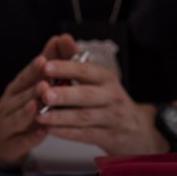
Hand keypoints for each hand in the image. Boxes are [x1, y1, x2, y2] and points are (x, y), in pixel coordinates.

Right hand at [0, 34, 77, 167]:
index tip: (44, 59)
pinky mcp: (10, 146)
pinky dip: (31, 137)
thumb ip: (45, 67)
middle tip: (46, 82)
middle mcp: (9, 105)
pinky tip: (42, 132)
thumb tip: (59, 40)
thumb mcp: (30, 88)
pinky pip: (21, 141)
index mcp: (15, 89)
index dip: (34, 68)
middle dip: (33, 89)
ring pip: (18, 117)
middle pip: (21, 96)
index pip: (24, 77)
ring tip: (39, 105)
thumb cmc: (19, 110)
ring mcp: (7, 125)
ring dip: (29, 111)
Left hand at [34, 51, 166, 154]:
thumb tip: (62, 38)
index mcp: (106, 78)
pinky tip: (50, 129)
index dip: (66, 68)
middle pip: (87, 95)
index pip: (86, 70)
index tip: (46, 66)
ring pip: (84, 117)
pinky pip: (86, 135)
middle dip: (64, 95)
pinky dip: (67, 133)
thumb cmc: (107, 99)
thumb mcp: (96, 78)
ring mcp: (113, 119)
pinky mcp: (110, 138)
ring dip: (60, 117)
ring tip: (39, 115)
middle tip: (44, 94)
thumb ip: (75, 59)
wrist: (137, 130)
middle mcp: (112, 96)